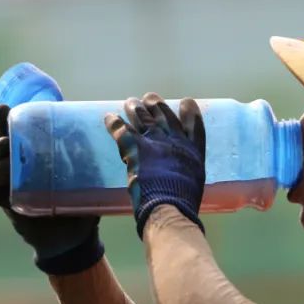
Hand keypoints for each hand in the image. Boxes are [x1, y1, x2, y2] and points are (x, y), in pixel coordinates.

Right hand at [0, 104, 103, 274]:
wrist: (75, 240)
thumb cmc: (82, 206)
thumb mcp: (86, 180)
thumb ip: (90, 163)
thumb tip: (115, 135)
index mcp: (36, 160)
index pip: (17, 135)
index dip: (7, 121)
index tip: (5, 108)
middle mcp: (20, 170)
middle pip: (1, 146)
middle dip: (2, 136)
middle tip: (11, 135)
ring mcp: (12, 187)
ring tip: (8, 151)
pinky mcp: (9, 204)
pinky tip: (3, 174)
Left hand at [103, 93, 205, 238]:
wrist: (169, 205)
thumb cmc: (184, 201)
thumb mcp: (194, 182)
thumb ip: (186, 172)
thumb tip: (181, 176)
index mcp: (193, 151)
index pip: (194, 126)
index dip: (191, 113)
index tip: (187, 102)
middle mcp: (176, 141)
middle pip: (165, 116)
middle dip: (157, 106)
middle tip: (149, 98)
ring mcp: (155, 141)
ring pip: (144, 118)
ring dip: (136, 109)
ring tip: (130, 102)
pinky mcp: (136, 146)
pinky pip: (122, 130)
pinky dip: (114, 123)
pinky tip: (108, 117)